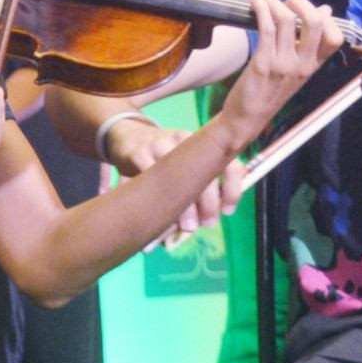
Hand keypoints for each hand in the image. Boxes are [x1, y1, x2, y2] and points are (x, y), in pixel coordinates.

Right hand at [104, 115, 235, 241]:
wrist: (129, 135)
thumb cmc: (164, 155)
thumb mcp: (187, 160)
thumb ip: (205, 180)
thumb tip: (217, 213)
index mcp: (202, 144)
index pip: (228, 164)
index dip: (232, 190)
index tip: (228, 212)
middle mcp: (184, 141)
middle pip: (203, 173)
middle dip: (209, 204)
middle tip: (207, 224)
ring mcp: (159, 145)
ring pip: (178, 180)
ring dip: (185, 208)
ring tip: (187, 227)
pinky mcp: (137, 154)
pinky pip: (150, 181)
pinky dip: (158, 202)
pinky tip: (159, 216)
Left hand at [217, 0, 338, 145]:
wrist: (248, 118)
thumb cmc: (270, 91)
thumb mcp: (297, 69)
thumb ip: (311, 44)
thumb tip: (326, 11)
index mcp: (314, 66)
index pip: (336, 38)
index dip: (326, 18)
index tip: (311, 11)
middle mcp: (303, 65)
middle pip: (315, 22)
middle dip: (301, 3)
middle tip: (288, 1)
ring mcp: (283, 64)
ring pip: (287, 20)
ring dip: (275, 2)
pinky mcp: (262, 63)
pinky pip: (266, 28)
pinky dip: (260, 8)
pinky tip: (253, 0)